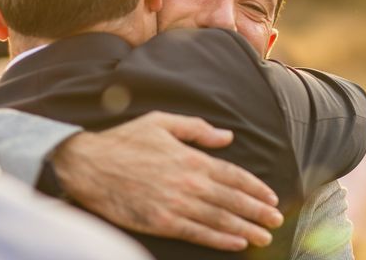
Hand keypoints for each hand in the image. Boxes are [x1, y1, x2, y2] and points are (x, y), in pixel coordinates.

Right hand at [52, 111, 282, 250]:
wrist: (89, 165)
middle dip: (257, 211)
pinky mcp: (162, 222)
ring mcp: (175, 204)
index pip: (232, 175)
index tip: (271, 196)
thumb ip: (196, 129)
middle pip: (232, 199)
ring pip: (220, 219)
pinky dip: (220, 240)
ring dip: (245, 229)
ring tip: (264, 237)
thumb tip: (227, 137)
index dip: (255, 187)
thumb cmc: (124, 141)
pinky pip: (197, 233)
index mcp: (190, 157)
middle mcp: (188, 182)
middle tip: (276, 221)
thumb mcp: (161, 122)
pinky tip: (236, 244)